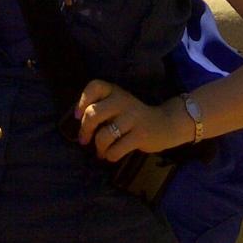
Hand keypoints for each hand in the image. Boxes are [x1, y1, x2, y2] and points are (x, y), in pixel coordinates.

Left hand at [74, 79, 190, 160]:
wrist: (164, 124)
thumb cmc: (133, 116)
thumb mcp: (118, 105)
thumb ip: (101, 108)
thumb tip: (79, 123)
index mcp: (115, 90)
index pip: (94, 86)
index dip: (82, 101)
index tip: (77, 116)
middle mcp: (122, 100)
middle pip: (93, 114)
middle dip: (85, 131)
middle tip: (84, 140)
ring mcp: (132, 117)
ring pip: (103, 136)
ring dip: (99, 148)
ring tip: (101, 151)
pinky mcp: (140, 135)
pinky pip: (116, 150)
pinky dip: (110, 156)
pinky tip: (112, 155)